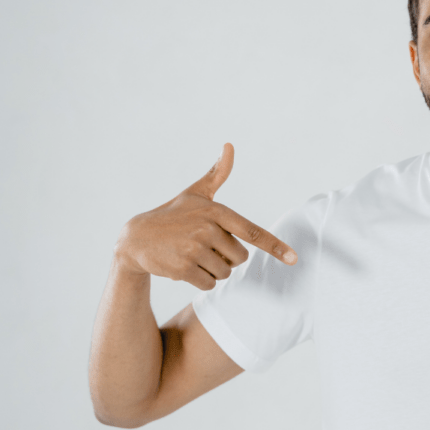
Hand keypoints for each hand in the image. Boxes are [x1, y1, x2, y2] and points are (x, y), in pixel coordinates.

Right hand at [114, 142, 297, 290]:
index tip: (294, 258)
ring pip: (225, 272)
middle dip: (228, 257)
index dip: (275, 246)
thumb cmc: (172, 214)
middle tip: (206, 247)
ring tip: (193, 255)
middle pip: (240, 258)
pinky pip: (209, 284)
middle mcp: (206, 229)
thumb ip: (217, 174)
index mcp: (216, 211)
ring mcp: (194, 249)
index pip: (251, 232)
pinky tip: (186, 267)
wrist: (136, 238)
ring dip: (214, 270)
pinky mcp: (182, 268)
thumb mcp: (195, 193)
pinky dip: (202, 280)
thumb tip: (229, 146)